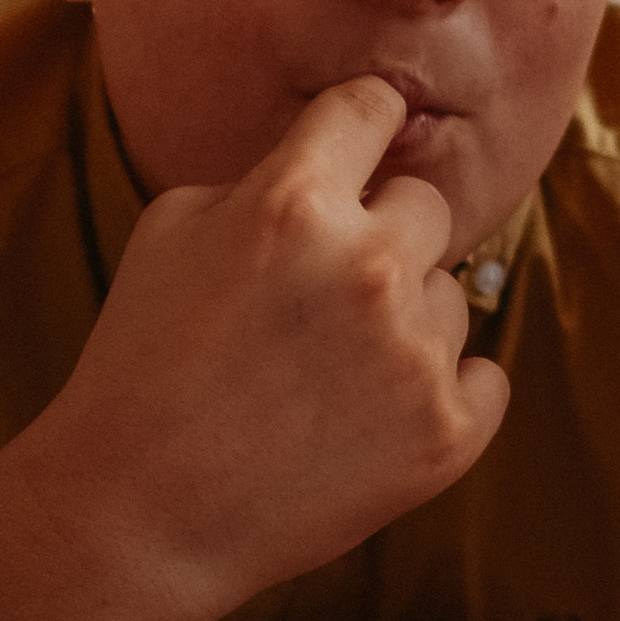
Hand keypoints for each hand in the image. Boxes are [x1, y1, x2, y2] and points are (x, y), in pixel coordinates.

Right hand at [0, 79, 510, 620]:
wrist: (136, 514)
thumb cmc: (141, 363)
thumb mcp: (172, 230)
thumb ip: (269, 177)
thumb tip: (347, 155)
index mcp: (294, 201)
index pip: (374, 106)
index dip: (362, 127)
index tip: (360, 152)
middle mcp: (369, 265)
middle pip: (424, 205)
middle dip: (379, 236)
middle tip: (319, 297)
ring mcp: (414, 354)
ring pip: (451, 296)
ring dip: (405, 322)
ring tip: (325, 374)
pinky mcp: (445, 433)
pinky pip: (483, 377)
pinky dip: (439, 394)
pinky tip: (372, 415)